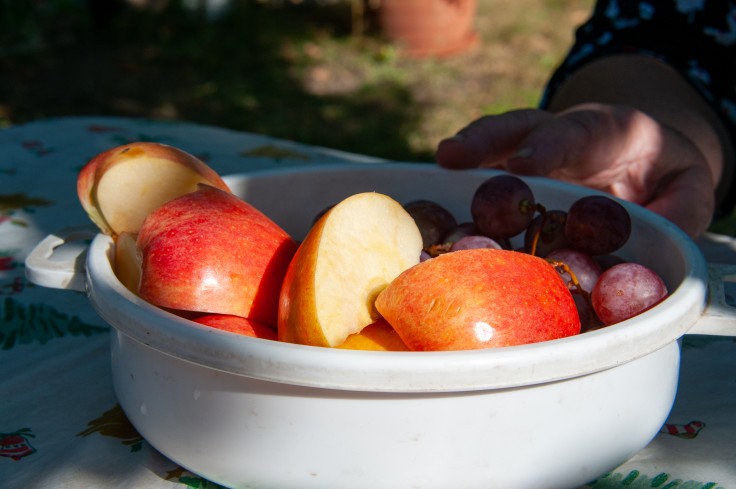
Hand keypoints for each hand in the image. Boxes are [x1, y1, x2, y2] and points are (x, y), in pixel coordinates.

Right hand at [436, 103, 715, 236]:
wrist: (647, 158)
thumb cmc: (663, 173)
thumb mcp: (688, 187)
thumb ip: (680, 207)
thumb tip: (654, 239)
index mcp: (606, 133)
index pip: (572, 135)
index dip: (546, 147)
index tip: (521, 165)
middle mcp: (563, 135)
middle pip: (522, 127)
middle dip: (487, 140)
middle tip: (453, 155)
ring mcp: (537, 150)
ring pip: (498, 141)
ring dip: (468, 152)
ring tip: (440, 164)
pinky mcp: (520, 170)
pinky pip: (490, 171)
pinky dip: (467, 181)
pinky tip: (441, 190)